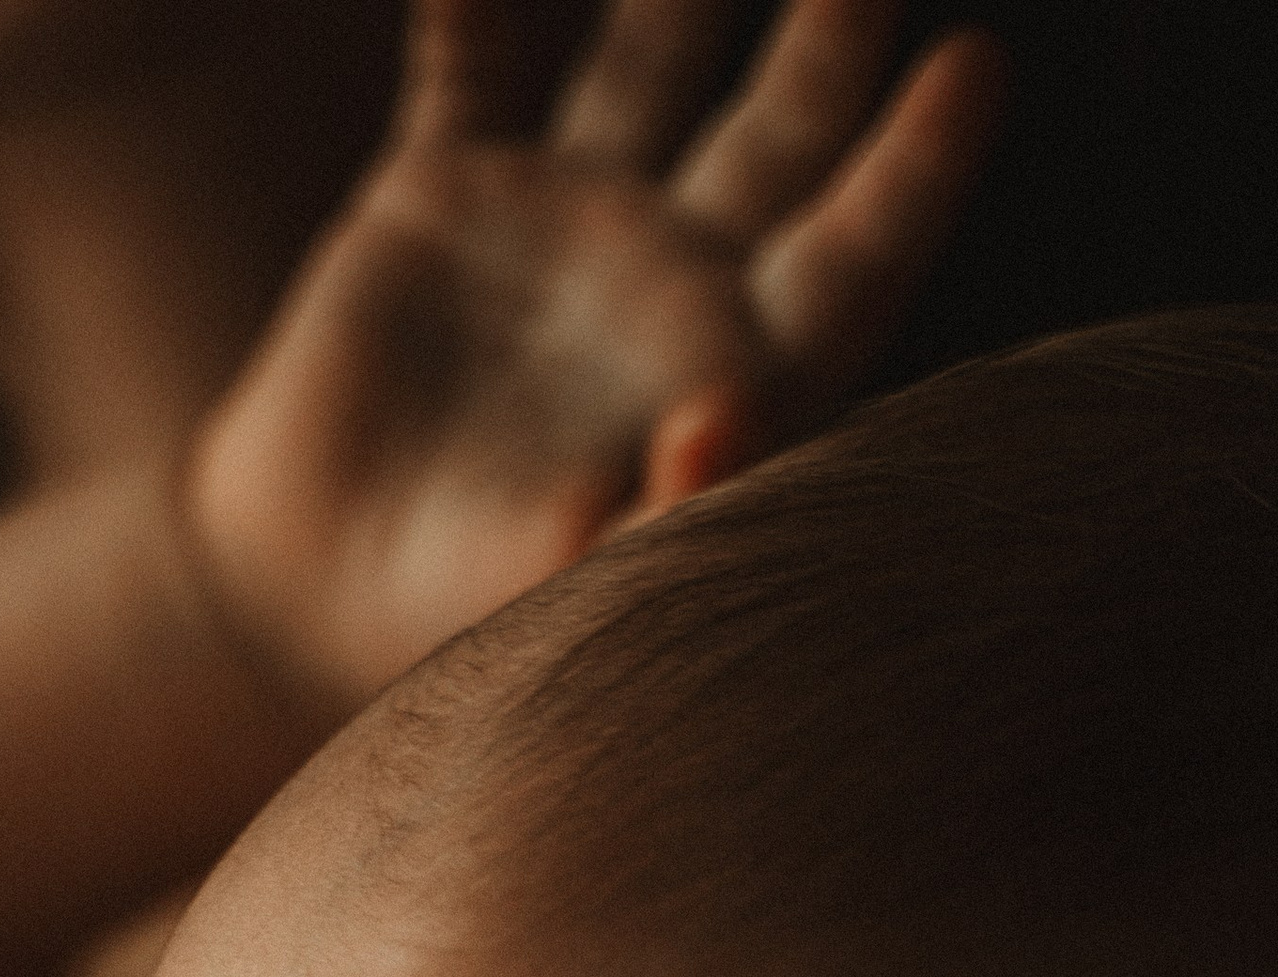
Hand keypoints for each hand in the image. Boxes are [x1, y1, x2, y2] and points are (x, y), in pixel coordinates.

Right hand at [188, 0, 1004, 706]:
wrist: (307, 596)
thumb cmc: (460, 616)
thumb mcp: (569, 585)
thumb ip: (664, 517)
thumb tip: (730, 424)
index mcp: (733, 367)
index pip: (855, 250)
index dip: (919, 166)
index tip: (970, 69)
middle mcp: (670, 276)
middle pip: (787, 126)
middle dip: (834, 35)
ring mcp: (562, 222)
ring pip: (652, 62)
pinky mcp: (440, 193)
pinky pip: (471, 63)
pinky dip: (473, 4)